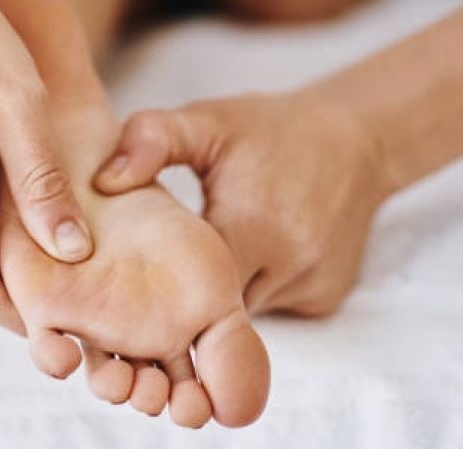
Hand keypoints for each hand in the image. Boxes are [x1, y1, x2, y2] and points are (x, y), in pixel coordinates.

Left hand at [95, 93, 389, 315]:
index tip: (127, 278)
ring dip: (218, 300)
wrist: (359, 139)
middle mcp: (287, 264)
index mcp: (251, 224)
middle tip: (150, 282)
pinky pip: (274, 308)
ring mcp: (311, 286)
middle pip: (214, 310)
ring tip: (194, 270)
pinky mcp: (326, 298)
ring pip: (243, 314)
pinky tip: (248, 260)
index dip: (154, 288)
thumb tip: (103, 180)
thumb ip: (151, 139)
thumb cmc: (274, 129)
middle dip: (183, 302)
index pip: (187, 284)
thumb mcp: (210, 120)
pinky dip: (254, 291)